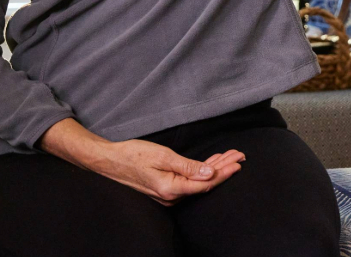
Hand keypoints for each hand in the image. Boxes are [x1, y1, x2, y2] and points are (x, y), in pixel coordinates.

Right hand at [90, 139, 244, 205]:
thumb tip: (210, 173)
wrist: (110, 160)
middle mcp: (171, 196)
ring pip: (198, 181)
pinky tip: (212, 162)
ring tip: (231, 156)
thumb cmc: (134, 155)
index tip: (238, 162)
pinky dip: (201, 170)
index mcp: (171, 189)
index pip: (205, 184)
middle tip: (240, 155)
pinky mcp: (165, 187)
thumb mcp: (163, 156)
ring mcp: (167, 193)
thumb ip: (188, 166)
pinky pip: (188, 180)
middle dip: (224, 168)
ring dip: (214, 168)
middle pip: (204, 183)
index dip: (224, 173)